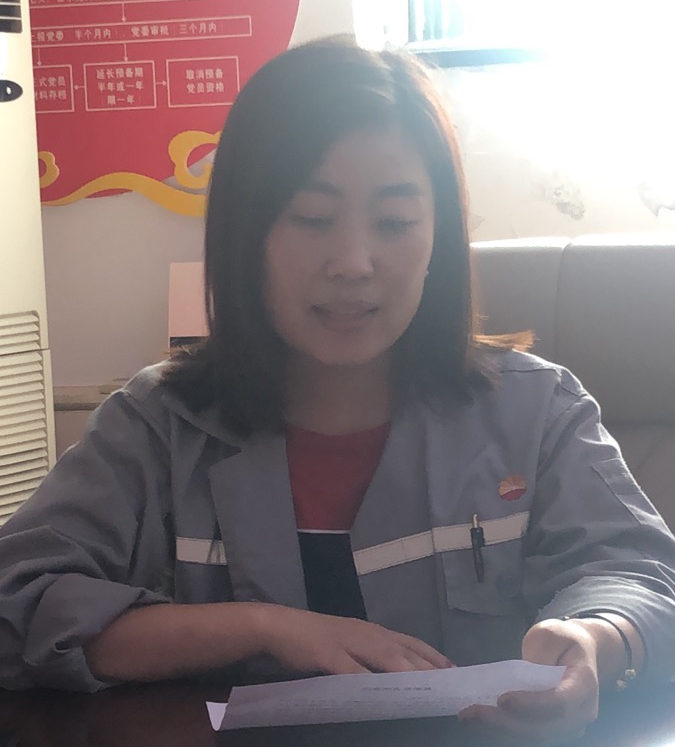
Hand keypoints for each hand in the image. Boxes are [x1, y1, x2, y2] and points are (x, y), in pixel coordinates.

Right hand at [256, 604, 451, 675]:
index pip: (410, 643)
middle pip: (403, 650)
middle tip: (450, 682)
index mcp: (372, 631)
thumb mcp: (350, 644)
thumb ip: (371, 658)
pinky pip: (349, 670)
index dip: (433, 656)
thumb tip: (397, 675)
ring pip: (383, 657)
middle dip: (428, 666)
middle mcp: (365, 634)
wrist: (280, 626)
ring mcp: (347, 642)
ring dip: (407, 671)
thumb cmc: (316, 638)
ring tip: (428, 686)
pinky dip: (365, 681)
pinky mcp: (327, 654)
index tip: (454, 670)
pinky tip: (377, 693)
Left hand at [458, 619, 599, 744]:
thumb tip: (523, 678)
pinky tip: (480, 720)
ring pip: (535, 736)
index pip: (559, 702)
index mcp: (584, 684)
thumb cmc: (563, 640)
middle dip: (506, 723)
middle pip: (544, 727)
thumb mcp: (550, 634)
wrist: (581, 652)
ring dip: (501, 730)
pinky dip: (505, 730)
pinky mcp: (555, 729)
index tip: (502, 699)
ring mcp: (570, 725)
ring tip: (469, 717)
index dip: (532, 704)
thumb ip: (539, 654)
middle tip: (472, 712)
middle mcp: (581, 712)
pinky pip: (530, 735)